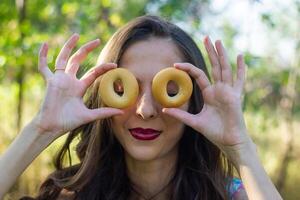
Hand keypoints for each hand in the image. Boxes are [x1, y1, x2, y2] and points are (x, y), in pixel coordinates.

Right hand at [34, 34, 122, 137]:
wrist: (52, 127)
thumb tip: (122, 112)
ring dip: (69, 46)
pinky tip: (43, 44)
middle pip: (79, 60)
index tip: (114, 65)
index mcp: (79, 87)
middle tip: (97, 40)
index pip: (93, 73)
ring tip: (76, 35)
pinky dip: (42, 56)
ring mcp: (59, 79)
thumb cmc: (68, 122)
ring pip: (63, 58)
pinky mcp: (50, 81)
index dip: (103, 68)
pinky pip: (43, 66)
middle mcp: (70, 80)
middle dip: (87, 49)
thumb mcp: (89, 116)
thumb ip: (104, 112)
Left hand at [162, 36, 250, 155]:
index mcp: (209, 93)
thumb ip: (180, 115)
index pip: (199, 74)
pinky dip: (240, 68)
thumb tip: (164, 110)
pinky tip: (240, 56)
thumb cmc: (214, 132)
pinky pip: (239, 80)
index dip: (188, 68)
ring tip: (217, 41)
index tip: (175, 64)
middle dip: (210, 52)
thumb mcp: (194, 121)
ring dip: (221, 55)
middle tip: (206, 37)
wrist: (228, 141)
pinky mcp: (235, 96)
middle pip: (214, 66)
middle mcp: (219, 89)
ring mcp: (228, 91)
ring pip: (224, 68)